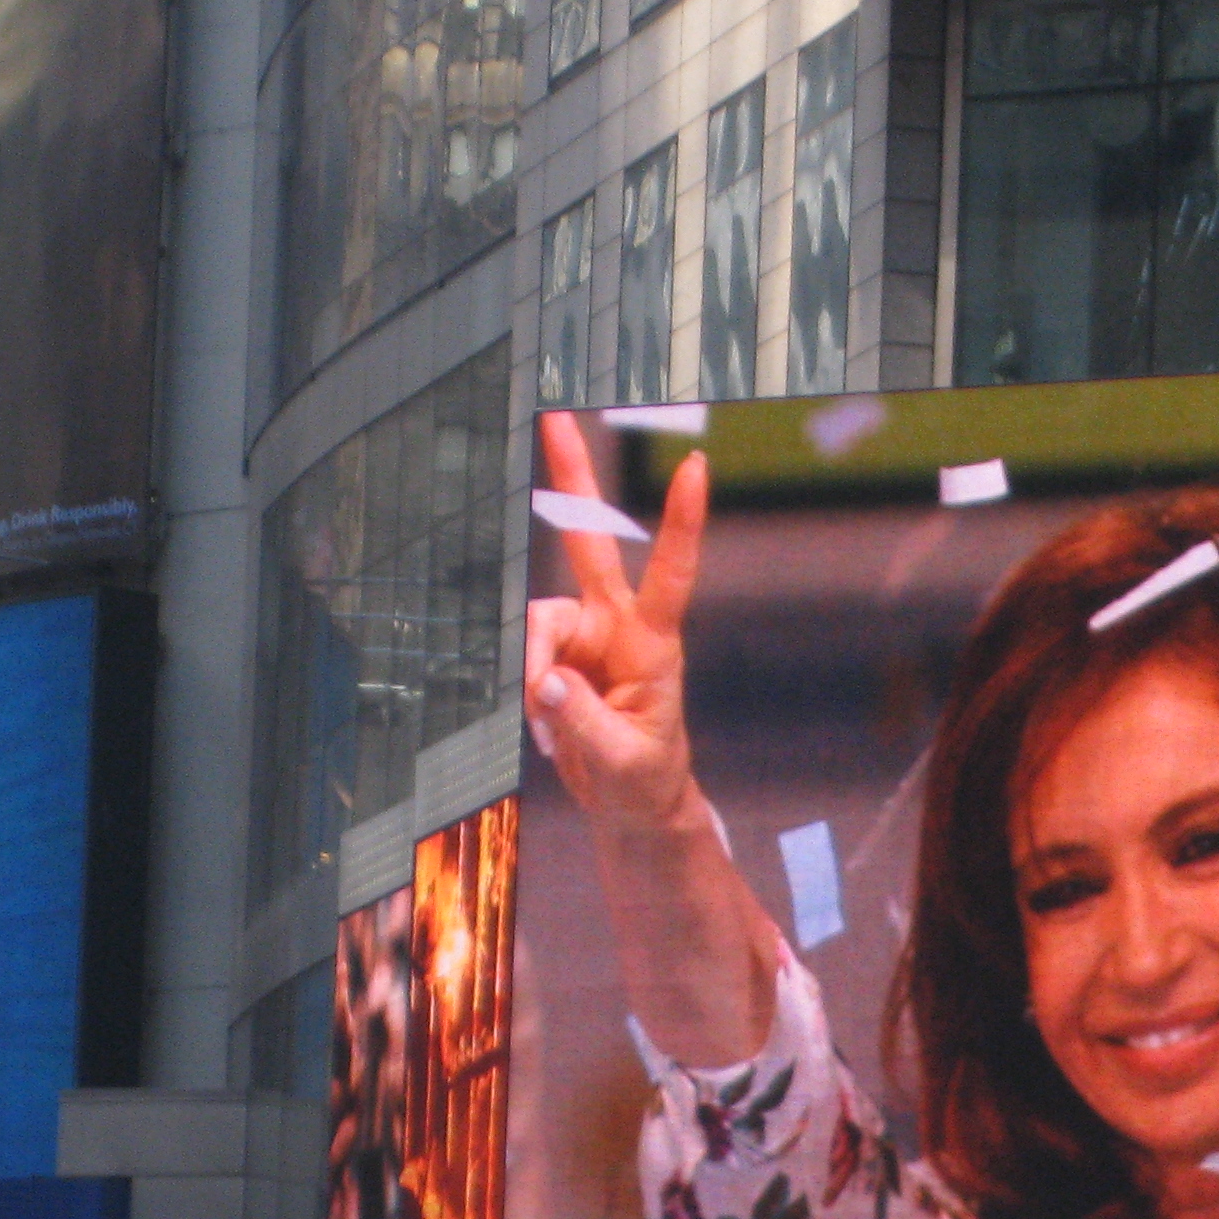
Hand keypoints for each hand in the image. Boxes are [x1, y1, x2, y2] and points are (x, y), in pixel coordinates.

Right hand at [525, 414, 709, 841]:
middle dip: (571, 478)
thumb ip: (581, 719)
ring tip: (548, 723)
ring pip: (535, 621)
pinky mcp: (555, 656)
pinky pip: (524, 654)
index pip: (671, 572)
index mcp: (653, 644)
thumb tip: (545, 681)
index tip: (695, 465)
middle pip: (588, 541)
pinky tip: (543, 725)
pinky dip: (523, 689)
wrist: (632, 803)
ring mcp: (582, 636)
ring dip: (530, 669)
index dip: (680, 522)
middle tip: (553, 415)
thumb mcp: (622, 758)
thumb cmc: (643, 780)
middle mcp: (615, 625)